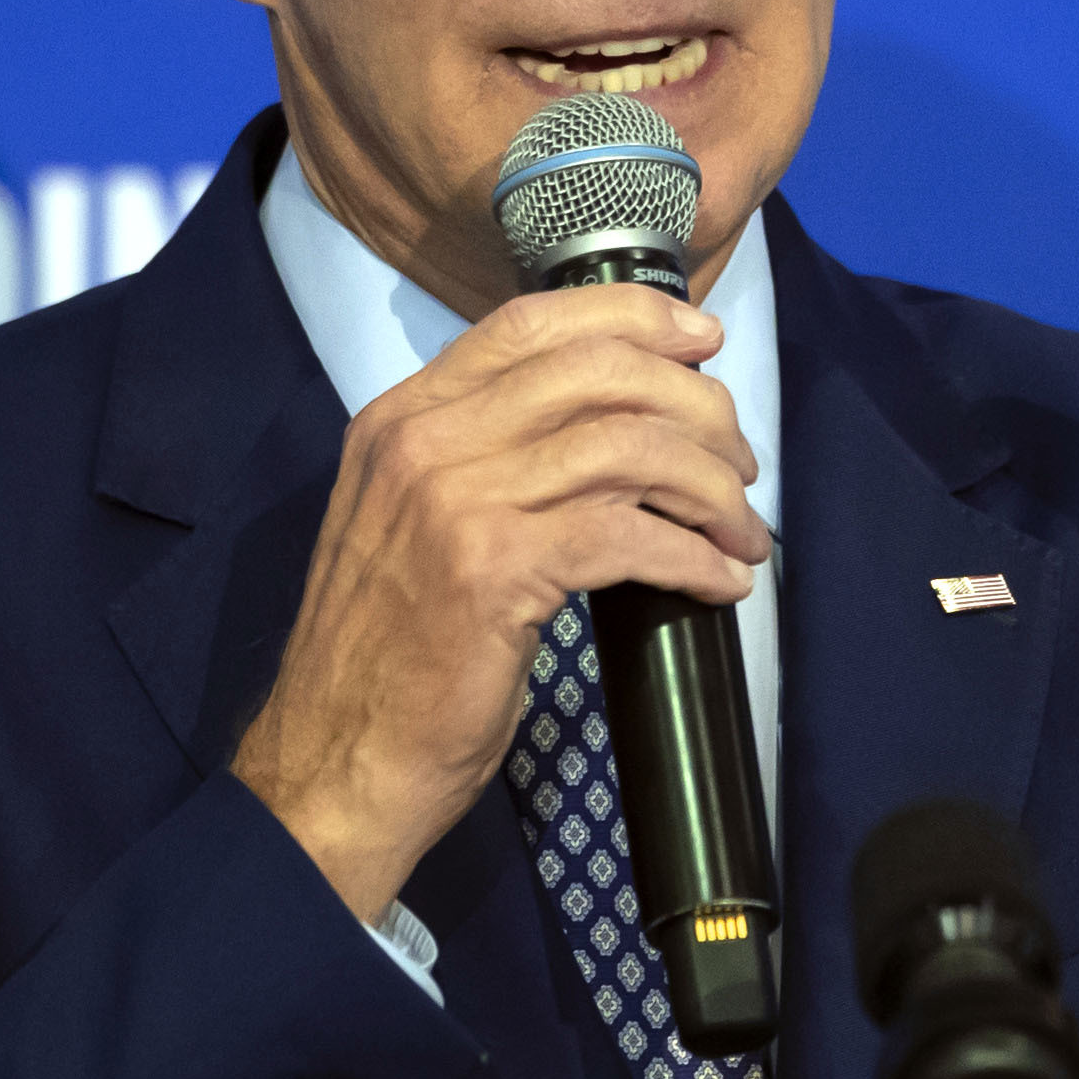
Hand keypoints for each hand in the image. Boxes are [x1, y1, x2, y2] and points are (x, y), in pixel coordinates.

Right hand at [236, 282, 768, 920]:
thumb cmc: (393, 654)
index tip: (701, 341)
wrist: (336, 760)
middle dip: (695, 406)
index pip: (531, 321)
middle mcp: (422, 439)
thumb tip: (615, 422)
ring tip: (742, 532)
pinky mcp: (491, 568)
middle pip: (596, 371)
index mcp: (403, 416)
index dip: (633, 317)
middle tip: (738, 461)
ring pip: (625, 447)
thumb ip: (487, 457)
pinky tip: (719, 582)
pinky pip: (626, 534)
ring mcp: (453, 500)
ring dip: (709, 488)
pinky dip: (692, 557)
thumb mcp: (420, 522)